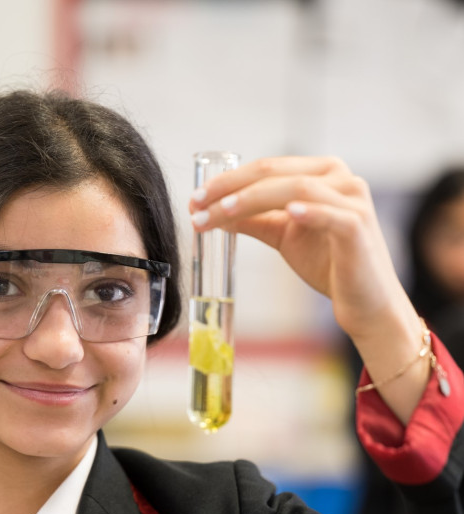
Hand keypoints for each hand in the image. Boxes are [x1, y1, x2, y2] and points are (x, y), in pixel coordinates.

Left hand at [188, 156, 426, 422]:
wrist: (363, 301)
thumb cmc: (327, 263)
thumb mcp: (282, 236)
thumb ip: (252, 220)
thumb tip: (212, 212)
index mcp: (320, 173)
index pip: (265, 168)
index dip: (227, 181)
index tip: (194, 199)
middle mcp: (339, 177)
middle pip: (274, 173)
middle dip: (230, 189)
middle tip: (197, 205)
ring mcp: (352, 200)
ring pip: (295, 189)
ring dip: (252, 200)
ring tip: (222, 213)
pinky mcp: (358, 227)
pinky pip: (331, 215)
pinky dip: (309, 212)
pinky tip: (288, 213)